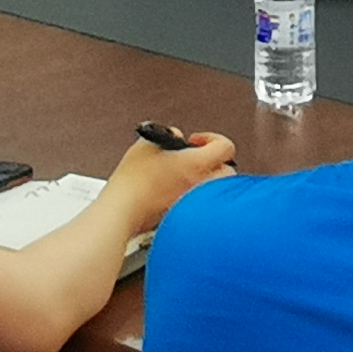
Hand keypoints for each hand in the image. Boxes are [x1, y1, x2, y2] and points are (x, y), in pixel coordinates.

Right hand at [120, 130, 238, 223]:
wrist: (124, 210)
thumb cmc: (134, 180)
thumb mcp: (147, 144)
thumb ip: (168, 135)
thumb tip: (176, 136)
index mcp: (197, 164)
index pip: (226, 147)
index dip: (212, 138)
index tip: (195, 140)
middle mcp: (202, 184)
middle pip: (228, 170)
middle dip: (216, 161)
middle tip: (197, 157)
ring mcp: (196, 202)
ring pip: (216, 190)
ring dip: (206, 179)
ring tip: (186, 174)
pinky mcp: (186, 215)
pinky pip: (201, 204)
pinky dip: (194, 196)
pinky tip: (175, 191)